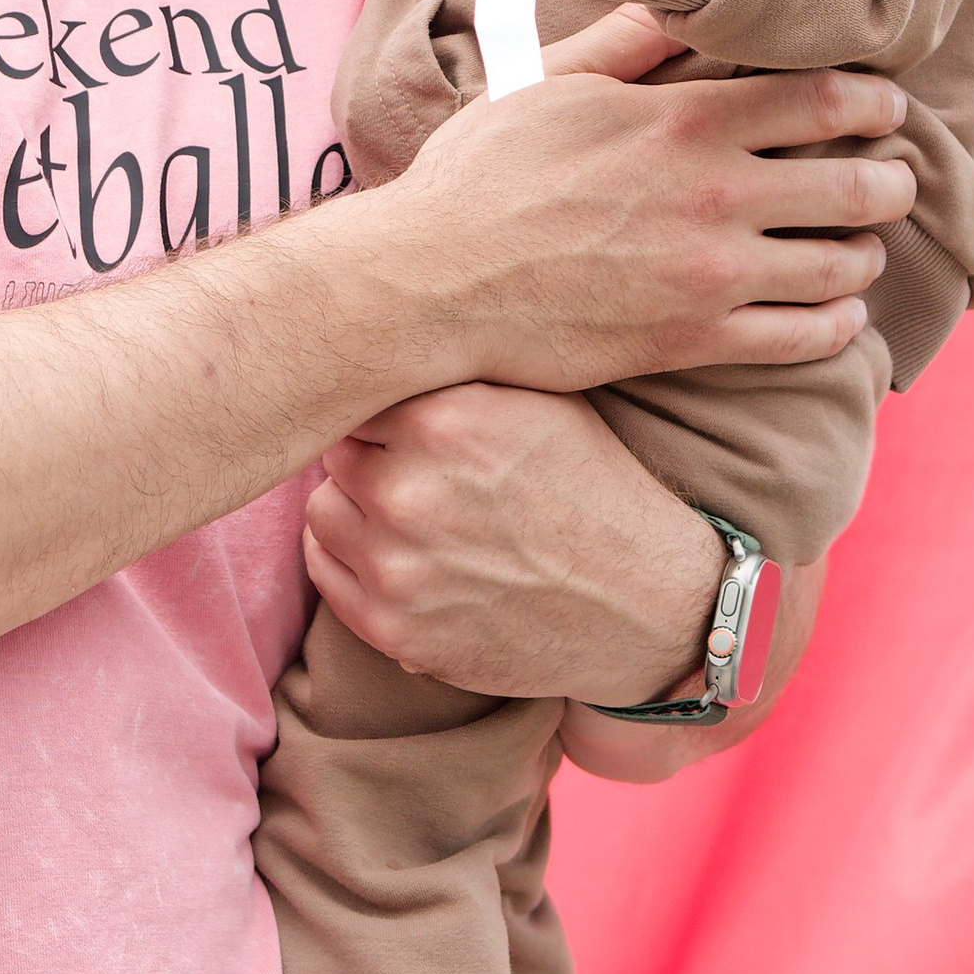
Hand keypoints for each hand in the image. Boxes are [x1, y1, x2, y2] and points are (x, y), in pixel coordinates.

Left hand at [304, 384, 730, 704]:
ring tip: (408, 513)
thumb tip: (376, 344)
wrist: (650, 606)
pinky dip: (349, 559)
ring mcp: (397, 567)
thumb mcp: (541, 402)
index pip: (358, 391)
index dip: (382, 403)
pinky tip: (395, 552)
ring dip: (354, 508)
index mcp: (446, 419)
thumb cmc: (597, 492)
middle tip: (410, 467)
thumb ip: (455, 374)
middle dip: (369, 454)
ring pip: (323, 511)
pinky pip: (326, 573)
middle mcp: (410, 491)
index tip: (399, 415)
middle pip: (335, 450)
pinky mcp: (394, 629)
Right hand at [387, 62, 913, 398]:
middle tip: (890, 179)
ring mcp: (710, 276)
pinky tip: (836, 313)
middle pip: (858, 186)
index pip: (823, 102)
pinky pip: (804, 339)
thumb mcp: (549, 85)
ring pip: (843, 265)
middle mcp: (715, 197)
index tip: (885, 108)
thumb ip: (628, 45)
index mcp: (684, 122)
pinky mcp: (693, 341)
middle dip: (889, 181)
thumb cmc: (481, 177)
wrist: (432, 283)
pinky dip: (837, 325)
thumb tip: (678, 0)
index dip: (875, 102)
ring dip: (865, 253)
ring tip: (859, 245)